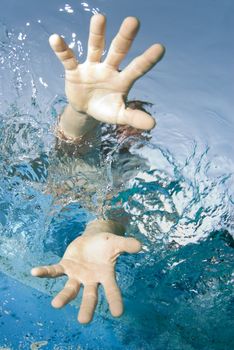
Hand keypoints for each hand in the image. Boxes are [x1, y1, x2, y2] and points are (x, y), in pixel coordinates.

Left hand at [31, 220, 140, 323]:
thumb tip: (140, 245)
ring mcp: (77, 275)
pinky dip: (45, 272)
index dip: (115, 300)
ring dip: (63, 297)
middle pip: (89, 296)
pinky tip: (34, 272)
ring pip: (70, 289)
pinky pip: (54, 271)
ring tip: (56, 304)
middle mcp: (91, 280)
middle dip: (87, 308)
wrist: (93, 239)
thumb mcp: (116, 242)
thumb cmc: (106, 244)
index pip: (112, 290)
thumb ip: (126, 244)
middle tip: (84, 320)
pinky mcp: (66, 267)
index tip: (118, 313)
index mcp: (106, 275)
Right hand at [49, 14, 164, 129]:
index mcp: (122, 80)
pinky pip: (68, 58)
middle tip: (134, 21)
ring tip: (100, 18)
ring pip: (95, 47)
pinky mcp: (75, 70)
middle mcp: (109, 69)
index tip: (161, 48)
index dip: (147, 60)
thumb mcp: (119, 115)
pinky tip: (55, 39)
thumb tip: (152, 124)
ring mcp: (92, 67)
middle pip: (118, 50)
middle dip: (125, 37)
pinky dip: (61, 50)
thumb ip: (134, 117)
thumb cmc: (106, 109)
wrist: (86, 109)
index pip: (137, 68)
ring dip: (97, 34)